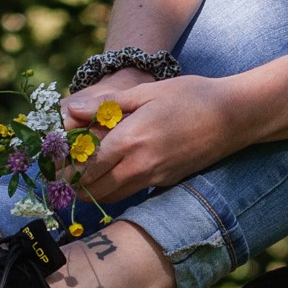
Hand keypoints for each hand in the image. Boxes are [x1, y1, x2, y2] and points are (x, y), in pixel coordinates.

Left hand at [63, 75, 246, 202]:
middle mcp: (140, 164)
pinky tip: (110, 171)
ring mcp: (155, 177)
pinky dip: (113, 189)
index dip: (65, 168)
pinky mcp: (166, 182)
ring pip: (110, 196)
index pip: (85, 166)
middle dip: (73, 184)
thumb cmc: (191, 96)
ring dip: (92, 189)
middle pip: (93, 188)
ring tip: (81, 173)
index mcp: (131, 139)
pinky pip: (130, 193)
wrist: (234, 117)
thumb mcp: (147, 91)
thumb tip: (69, 108)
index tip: (53, 163)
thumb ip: (106, 104)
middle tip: (61, 171)